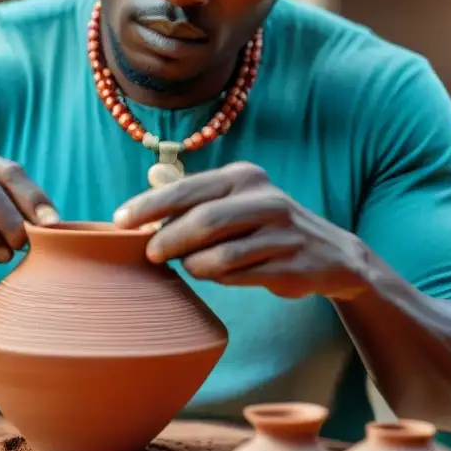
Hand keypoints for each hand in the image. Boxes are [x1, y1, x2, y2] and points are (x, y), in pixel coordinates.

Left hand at [112, 162, 370, 299]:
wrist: (331, 255)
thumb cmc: (265, 227)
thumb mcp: (235, 199)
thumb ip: (195, 191)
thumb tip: (153, 172)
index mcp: (244, 177)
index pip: (187, 189)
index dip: (149, 206)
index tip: (118, 222)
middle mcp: (265, 198)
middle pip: (202, 220)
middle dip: (167, 239)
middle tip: (148, 254)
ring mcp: (281, 231)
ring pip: (220, 253)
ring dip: (194, 264)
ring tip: (187, 267)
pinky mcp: (291, 263)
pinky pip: (241, 275)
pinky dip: (221, 278)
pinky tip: (217, 275)